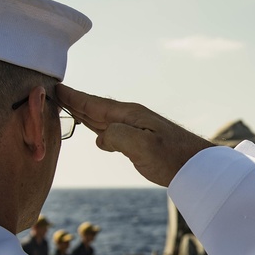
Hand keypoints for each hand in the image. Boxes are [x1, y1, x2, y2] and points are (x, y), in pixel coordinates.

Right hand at [57, 84, 214, 186]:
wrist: (200, 167)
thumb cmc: (174, 158)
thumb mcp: (142, 146)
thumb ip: (117, 137)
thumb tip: (100, 138)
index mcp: (130, 115)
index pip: (95, 103)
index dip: (74, 97)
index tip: (56, 87)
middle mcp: (132, 118)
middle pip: (96, 108)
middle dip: (75, 102)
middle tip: (53, 95)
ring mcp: (137, 129)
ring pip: (103, 120)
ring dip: (84, 114)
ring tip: (68, 108)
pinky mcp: (142, 143)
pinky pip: (113, 132)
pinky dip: (98, 129)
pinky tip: (96, 135)